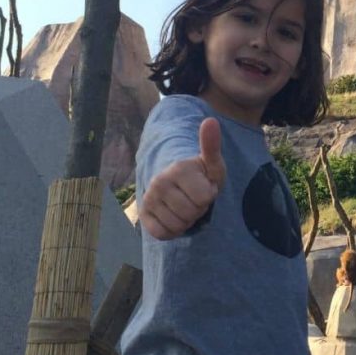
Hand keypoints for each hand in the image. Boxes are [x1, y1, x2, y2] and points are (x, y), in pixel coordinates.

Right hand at [139, 118, 226, 239]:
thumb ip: (211, 146)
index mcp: (178, 168)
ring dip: (187, 220)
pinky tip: (174, 216)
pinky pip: (163, 233)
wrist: (180, 185)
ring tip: (185, 206)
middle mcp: (159, 182)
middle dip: (199, 209)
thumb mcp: (212, 164)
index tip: (205, 187)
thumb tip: (211, 121)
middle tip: (194, 198)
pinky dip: (173, 230)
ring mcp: (148, 198)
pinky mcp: (142, 214)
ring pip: (178, 225)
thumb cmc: (202, 176)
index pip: (205, 198)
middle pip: (192, 213)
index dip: (210, 196)